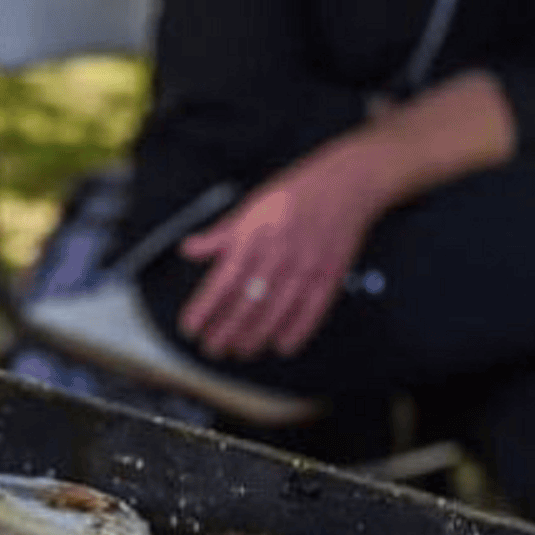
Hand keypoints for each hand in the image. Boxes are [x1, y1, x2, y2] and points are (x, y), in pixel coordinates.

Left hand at [178, 142, 389, 358]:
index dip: (204, 308)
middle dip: (226, 331)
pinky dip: (295, 332)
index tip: (190, 326)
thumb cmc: (294, 195)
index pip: (222, 281)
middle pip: (247, 303)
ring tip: (238, 351)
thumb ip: (220, 235)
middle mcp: (279, 253)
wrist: (345, 184)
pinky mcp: (330, 275)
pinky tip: (280, 345)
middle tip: (211, 348)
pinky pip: (311, 311)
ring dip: (254, 337)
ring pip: (276, 313)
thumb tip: (189, 249)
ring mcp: (306, 266)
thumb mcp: (250, 208)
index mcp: (254, 236)